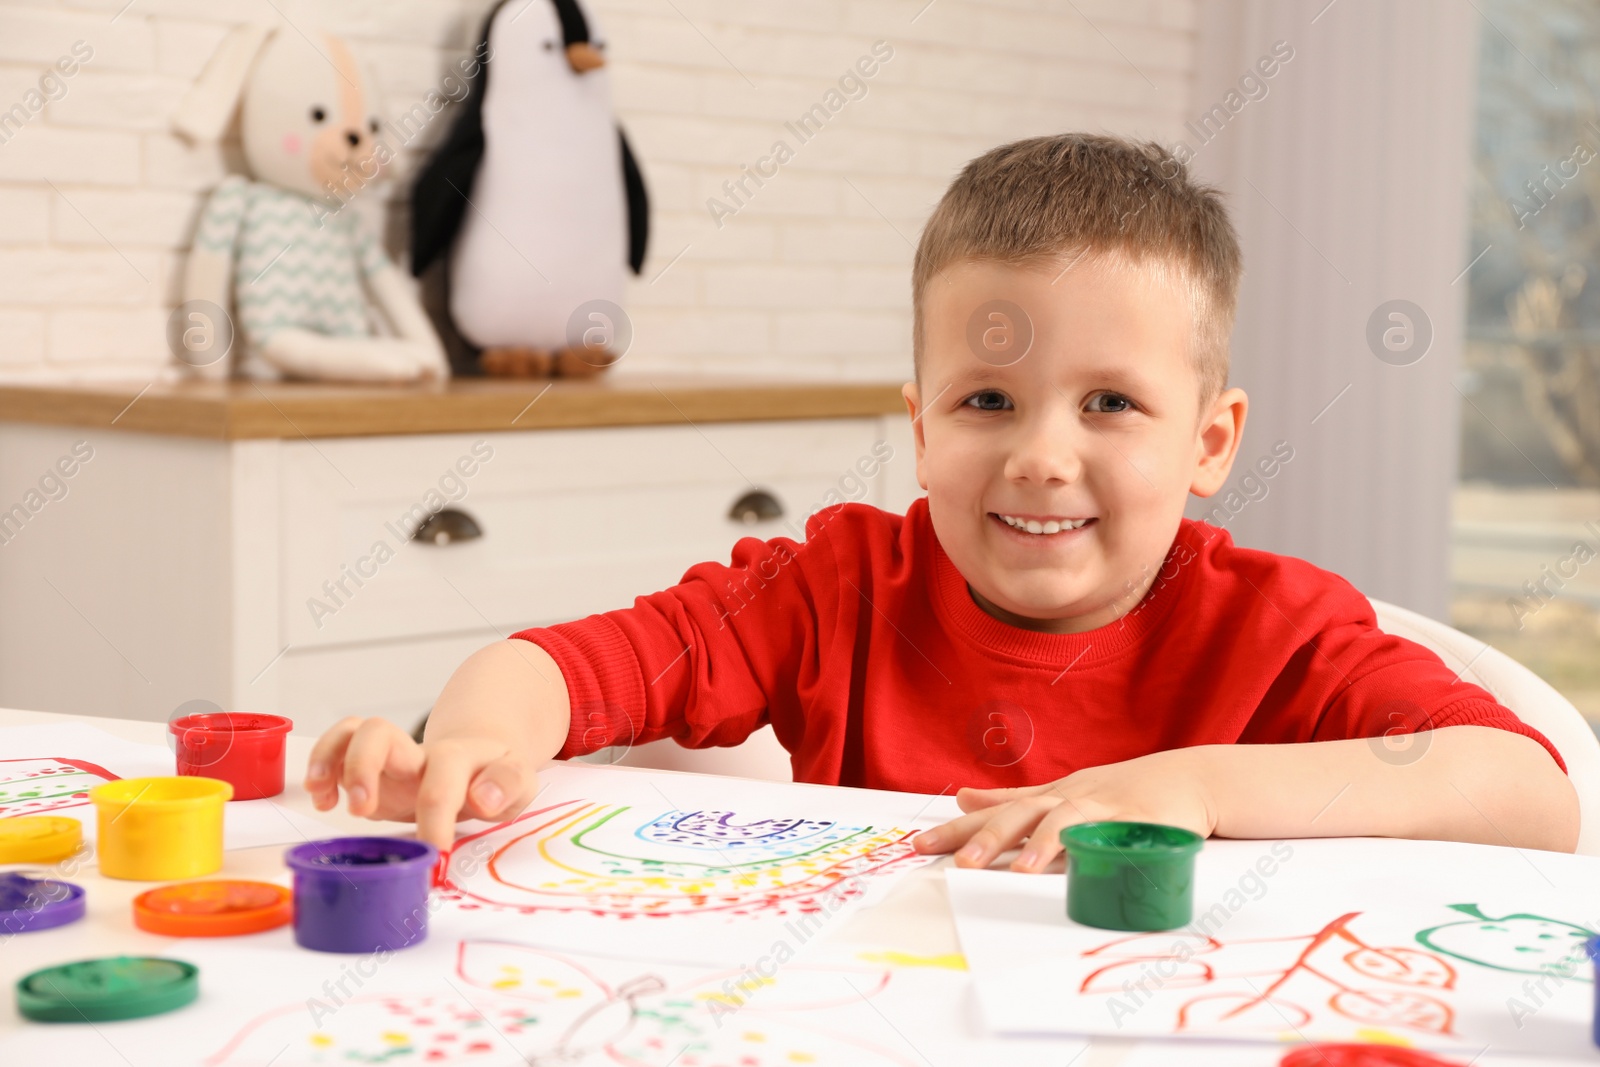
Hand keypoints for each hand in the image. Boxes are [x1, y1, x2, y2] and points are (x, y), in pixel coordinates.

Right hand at [304, 717, 538, 848]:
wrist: (481, 759)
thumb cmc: (495, 777)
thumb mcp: (519, 782)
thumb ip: (508, 785)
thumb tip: (483, 798)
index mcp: (458, 758)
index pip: (442, 781)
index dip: (436, 818)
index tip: (435, 853)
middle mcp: (418, 752)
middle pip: (380, 732)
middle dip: (362, 768)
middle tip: (361, 810)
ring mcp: (391, 757)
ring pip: (351, 732)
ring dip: (329, 758)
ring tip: (323, 796)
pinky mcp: (371, 769)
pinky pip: (338, 749)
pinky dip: (321, 766)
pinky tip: (322, 797)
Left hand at [912, 750, 1216, 872]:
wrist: (1191, 779)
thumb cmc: (1123, 793)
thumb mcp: (1063, 794)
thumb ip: (1014, 799)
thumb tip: (962, 798)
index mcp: (1050, 796)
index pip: (995, 812)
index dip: (957, 828)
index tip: (919, 845)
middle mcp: (1069, 797)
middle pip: (1019, 814)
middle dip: (983, 837)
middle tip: (952, 860)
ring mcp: (1102, 807)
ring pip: (1060, 819)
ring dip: (1037, 843)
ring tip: (1015, 871)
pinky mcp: (1136, 819)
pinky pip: (1110, 832)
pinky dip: (1090, 844)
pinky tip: (1076, 859)